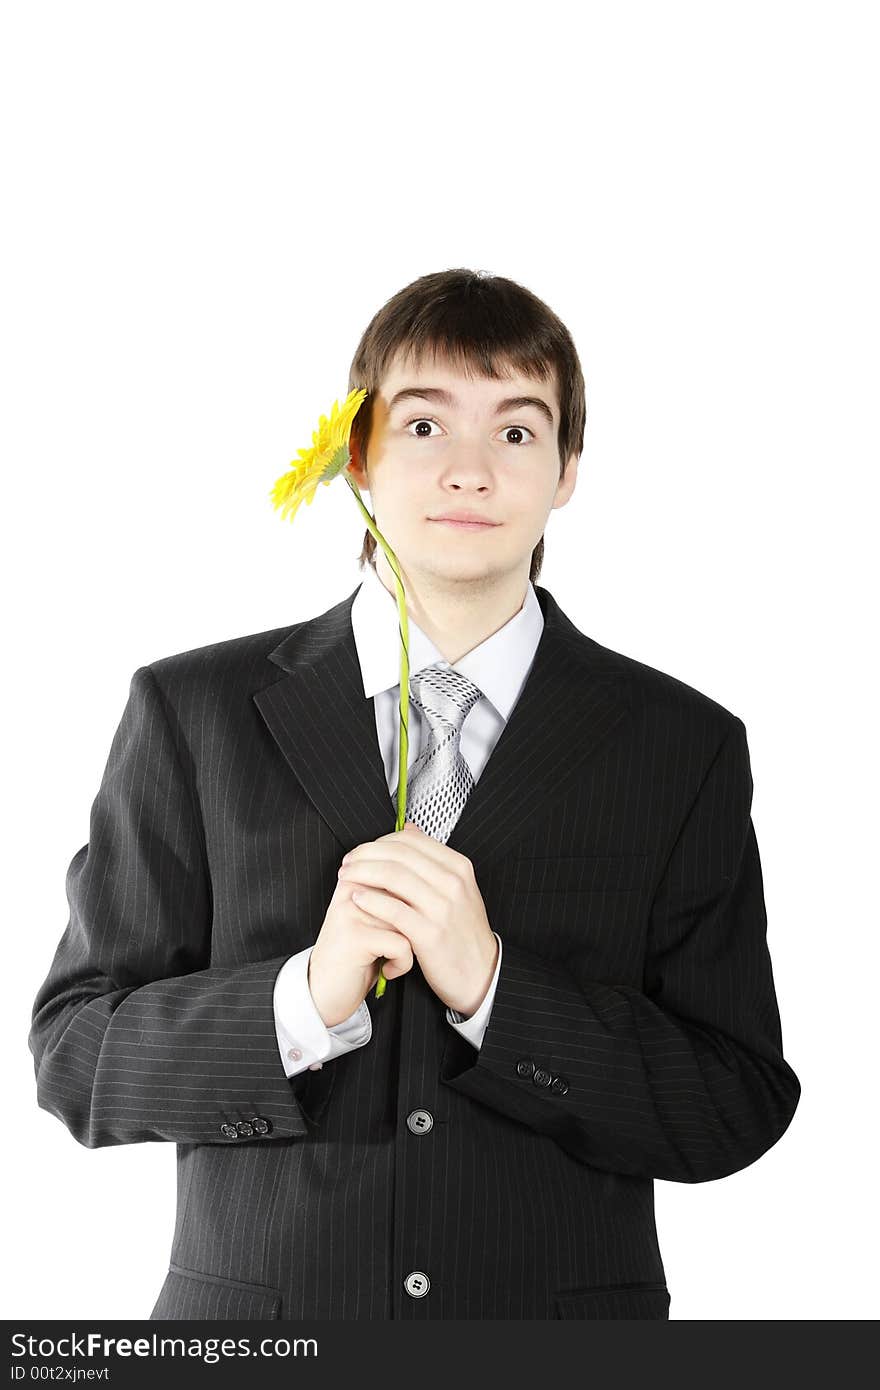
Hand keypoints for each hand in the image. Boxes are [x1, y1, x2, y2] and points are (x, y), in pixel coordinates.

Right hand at [308, 863, 415, 1027]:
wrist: (325, 993)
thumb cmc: (358, 956)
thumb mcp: (377, 919)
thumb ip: (396, 896)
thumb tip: (432, 880)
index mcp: (357, 878)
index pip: (404, 875)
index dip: (413, 907)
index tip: (397, 929)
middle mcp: (352, 888)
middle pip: (409, 897)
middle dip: (413, 925)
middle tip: (397, 945)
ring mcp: (351, 911)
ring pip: (409, 919)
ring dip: (410, 945)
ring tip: (391, 957)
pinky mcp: (355, 937)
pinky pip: (402, 944)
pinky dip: (402, 963)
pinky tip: (387, 971)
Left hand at [336, 822, 498, 1017]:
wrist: (481, 973)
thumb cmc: (463, 931)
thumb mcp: (458, 888)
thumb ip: (433, 859)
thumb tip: (409, 828)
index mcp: (458, 867)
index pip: (411, 840)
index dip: (379, 841)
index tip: (362, 850)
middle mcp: (453, 883)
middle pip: (399, 854)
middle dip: (365, 854)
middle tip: (347, 862)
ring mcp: (442, 908)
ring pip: (393, 877)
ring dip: (362, 873)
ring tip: (346, 877)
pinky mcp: (430, 934)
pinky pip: (393, 910)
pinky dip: (370, 901)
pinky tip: (356, 899)